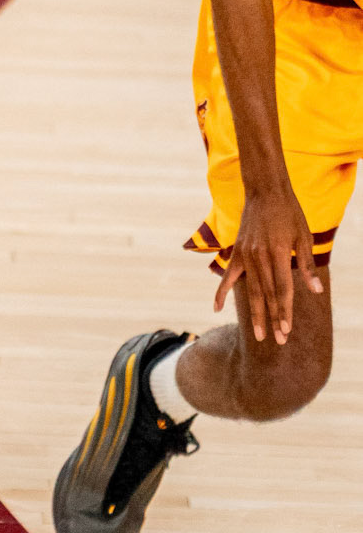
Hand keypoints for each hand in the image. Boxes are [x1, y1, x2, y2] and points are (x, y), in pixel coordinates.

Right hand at [214, 179, 323, 341]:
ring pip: (251, 290)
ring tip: (259, 335)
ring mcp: (245, 255)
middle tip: (278, 341)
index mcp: (276, 253)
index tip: (287, 330)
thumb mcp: (303, 237)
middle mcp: (258, 256)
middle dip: (273, 319)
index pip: (282, 290)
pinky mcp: (237, 252)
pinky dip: (221, 292)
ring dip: (256, 313)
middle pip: (267, 295)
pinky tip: (216, 309)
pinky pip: (228, 276)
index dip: (285, 312)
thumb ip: (306, 265)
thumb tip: (315, 290)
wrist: (265, 191)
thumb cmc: (289, 213)